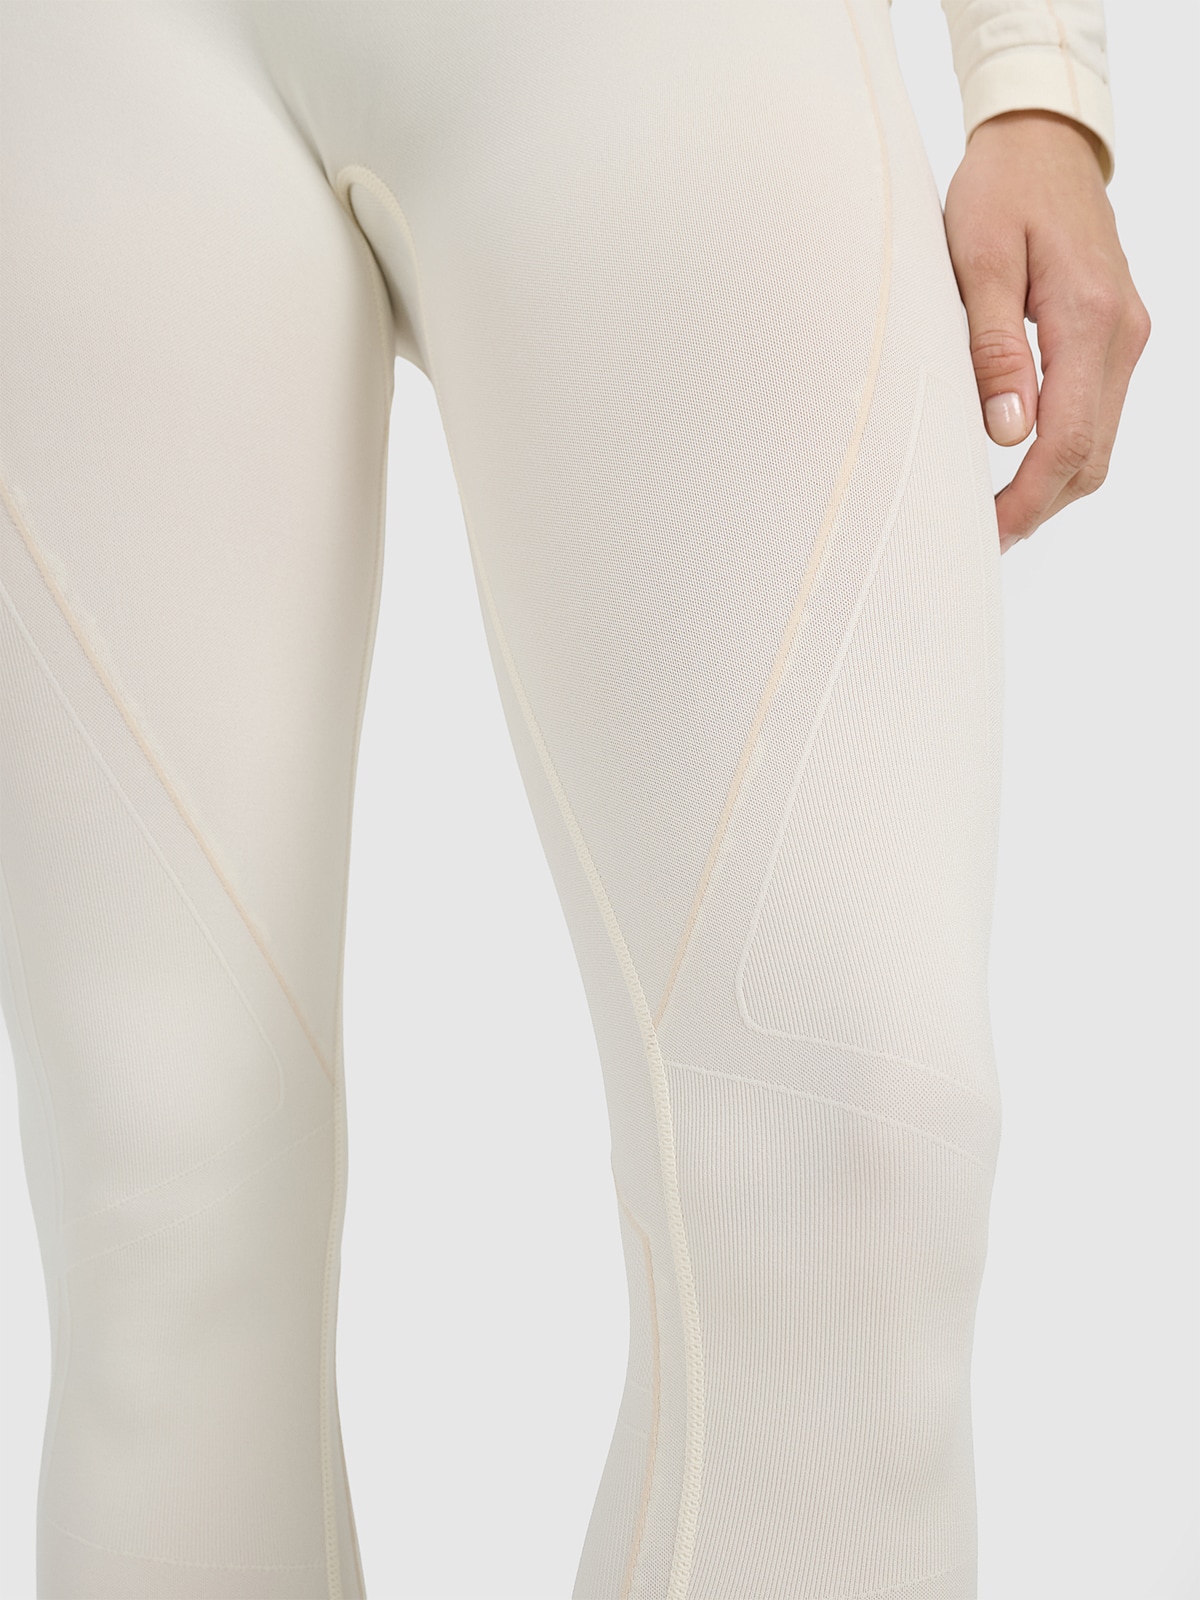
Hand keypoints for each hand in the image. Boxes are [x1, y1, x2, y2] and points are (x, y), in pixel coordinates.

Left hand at [943, 109, 1150, 552]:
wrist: (1045, 140)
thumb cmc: (1002, 188)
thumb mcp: (978, 260)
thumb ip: (994, 347)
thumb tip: (1007, 429)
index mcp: (1089, 319)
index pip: (1067, 441)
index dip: (1027, 500)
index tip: (986, 533)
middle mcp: (1122, 335)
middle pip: (1090, 456)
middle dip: (1039, 506)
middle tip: (982, 537)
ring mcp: (1126, 336)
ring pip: (1098, 442)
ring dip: (1051, 485)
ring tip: (994, 512)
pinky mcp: (1116, 335)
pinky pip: (1097, 414)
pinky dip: (1062, 451)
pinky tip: (1020, 466)